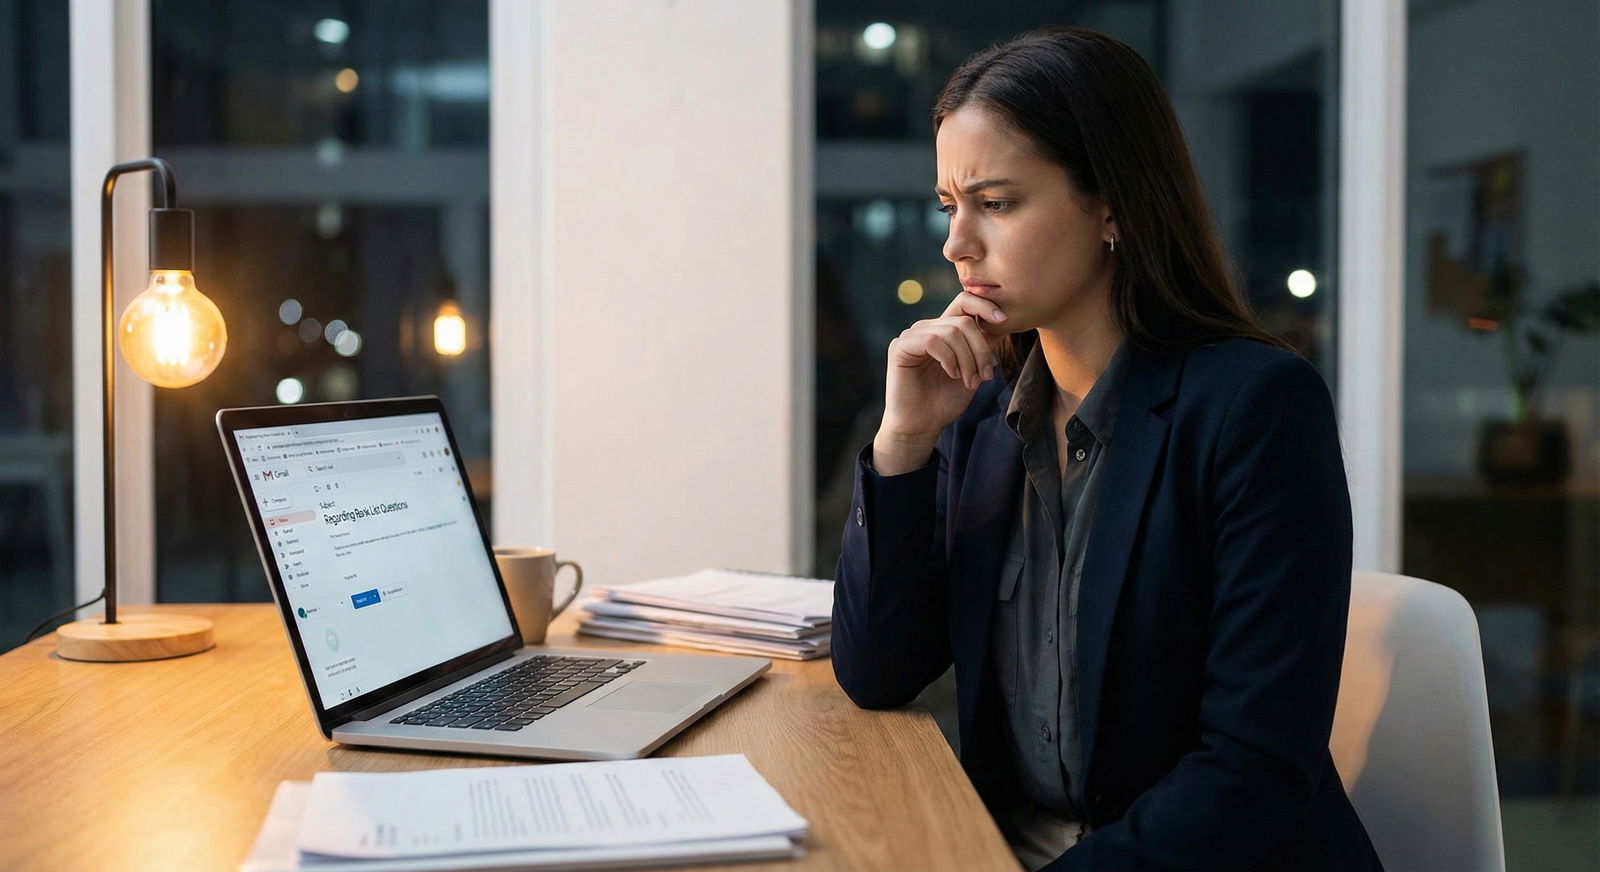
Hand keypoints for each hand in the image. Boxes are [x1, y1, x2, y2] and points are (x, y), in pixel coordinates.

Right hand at [872, 292, 1008, 473]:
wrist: (922, 426)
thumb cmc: (945, 401)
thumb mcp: (974, 371)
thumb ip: (984, 346)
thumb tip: (1003, 322)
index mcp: (944, 330)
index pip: (964, 301)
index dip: (985, 305)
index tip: (1003, 320)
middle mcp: (927, 328)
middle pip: (964, 321)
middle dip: (980, 350)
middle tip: (985, 376)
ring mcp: (912, 336)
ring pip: (951, 331)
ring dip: (967, 359)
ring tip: (969, 381)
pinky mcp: (900, 347)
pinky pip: (933, 340)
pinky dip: (949, 358)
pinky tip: (951, 374)